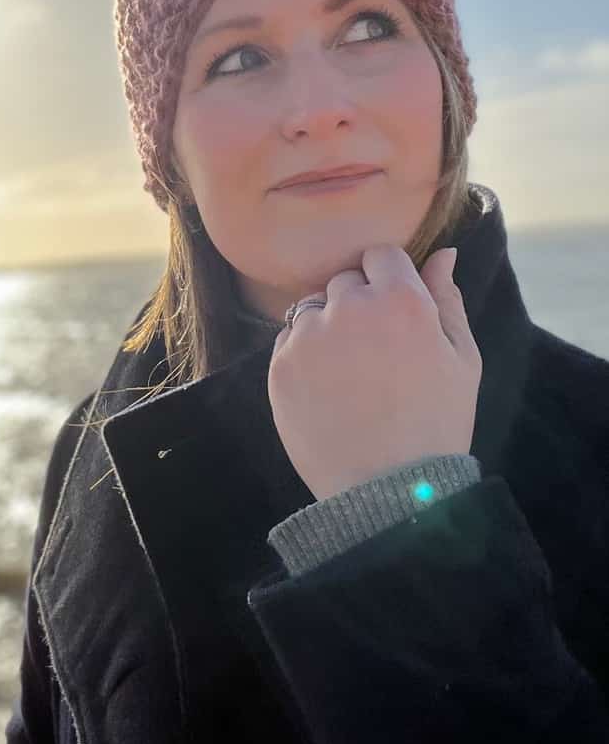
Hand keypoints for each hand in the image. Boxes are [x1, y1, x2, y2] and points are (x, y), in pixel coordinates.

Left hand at [267, 246, 482, 500]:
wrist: (389, 491)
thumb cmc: (437, 423)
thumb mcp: (462, 360)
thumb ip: (448, 299)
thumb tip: (443, 252)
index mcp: (401, 300)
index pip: (381, 255)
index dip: (389, 280)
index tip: (394, 312)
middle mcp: (349, 308)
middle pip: (344, 281)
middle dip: (358, 305)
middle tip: (377, 354)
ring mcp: (309, 336)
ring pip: (312, 310)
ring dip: (327, 329)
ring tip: (351, 377)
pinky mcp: (280, 365)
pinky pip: (289, 341)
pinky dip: (304, 357)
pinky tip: (329, 391)